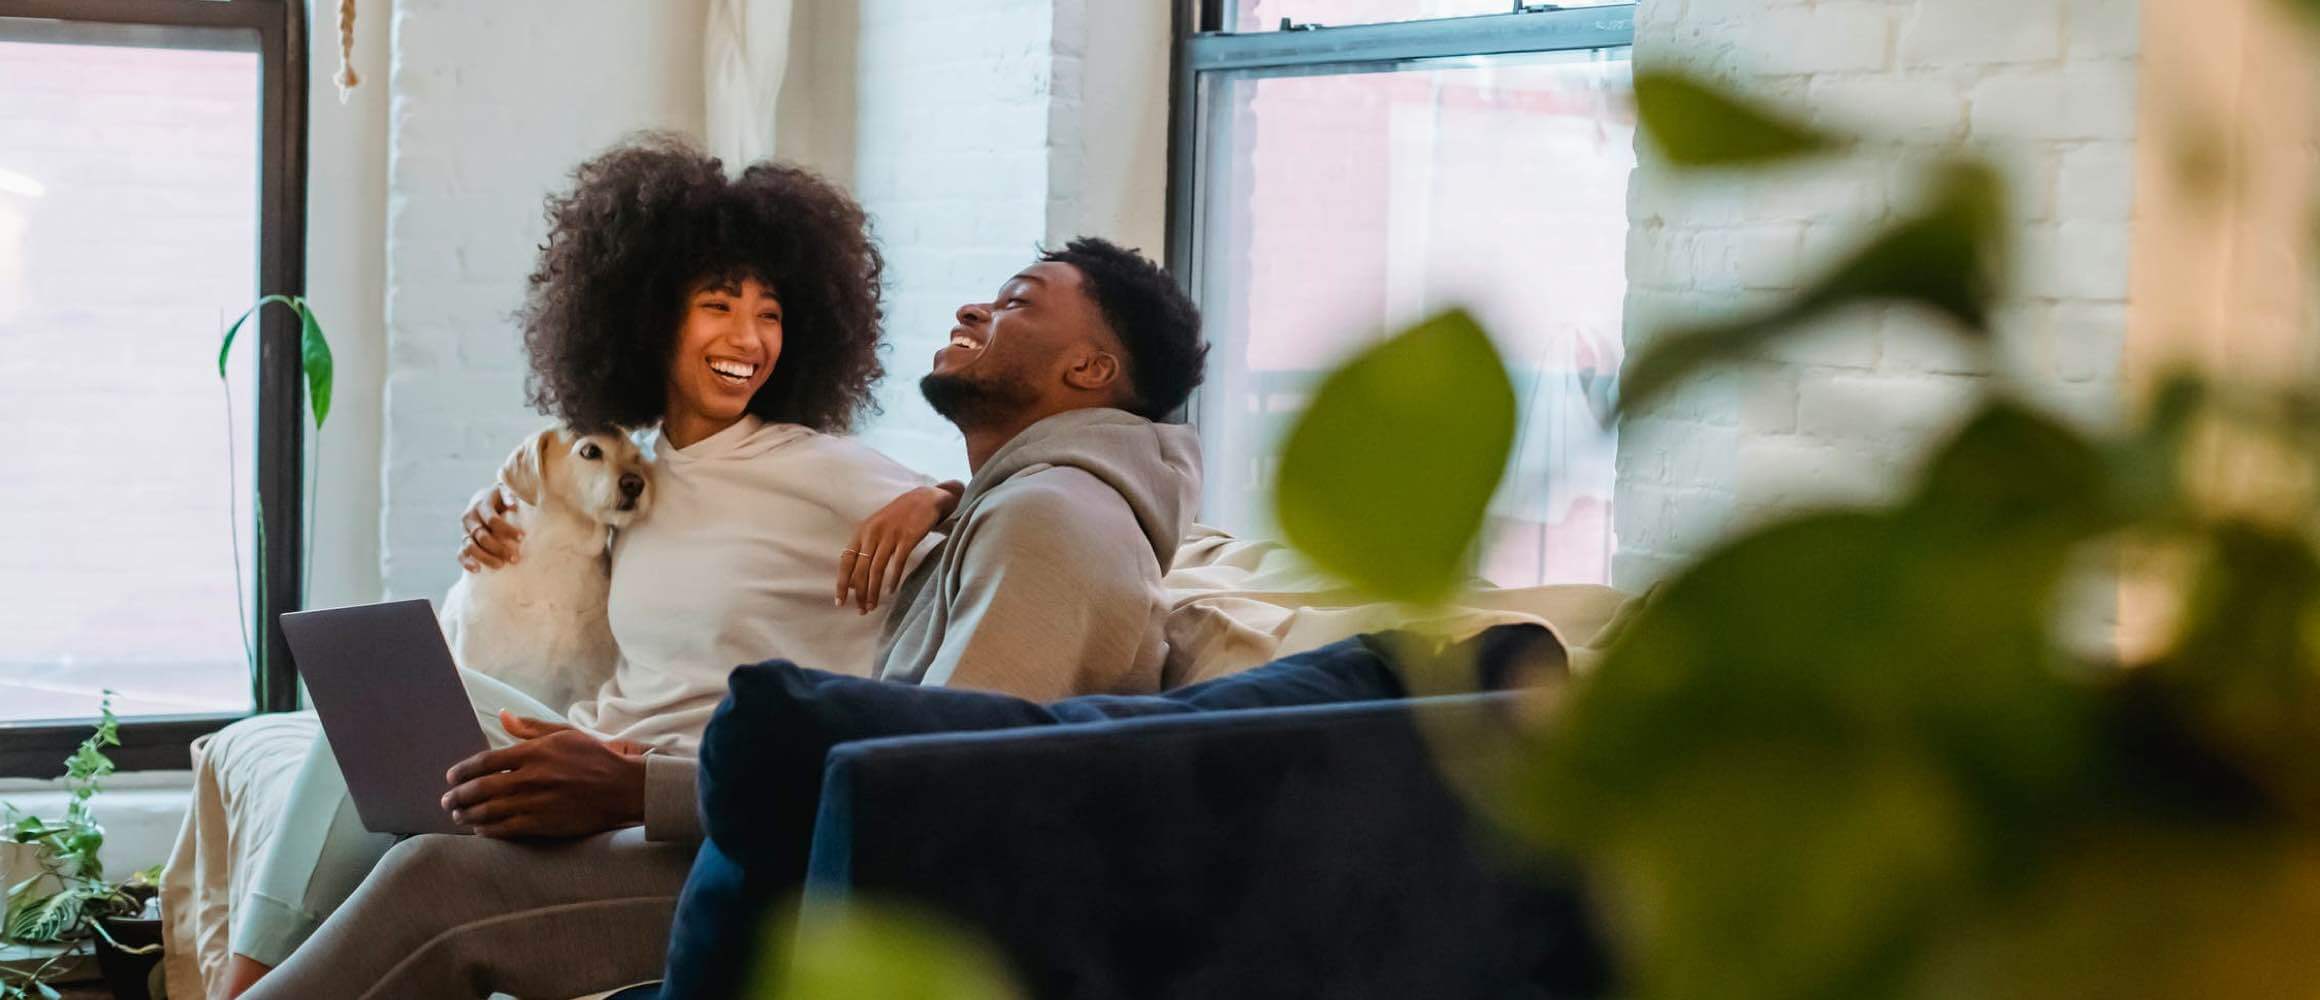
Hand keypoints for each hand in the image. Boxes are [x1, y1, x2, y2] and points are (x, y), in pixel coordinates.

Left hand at [440, 712, 646, 837]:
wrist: (623, 787)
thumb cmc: (594, 757)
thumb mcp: (565, 734)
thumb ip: (530, 728)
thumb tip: (502, 715)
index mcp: (534, 752)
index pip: (485, 761)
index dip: (462, 771)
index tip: (451, 778)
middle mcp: (531, 777)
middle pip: (481, 788)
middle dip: (458, 796)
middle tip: (447, 801)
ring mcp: (537, 802)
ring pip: (489, 811)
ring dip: (468, 815)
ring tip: (458, 817)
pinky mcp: (544, 823)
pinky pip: (507, 829)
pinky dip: (488, 831)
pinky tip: (480, 831)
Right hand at [457, 485, 523, 571]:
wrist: (485, 498)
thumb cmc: (501, 496)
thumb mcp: (505, 491)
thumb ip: (509, 495)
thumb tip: (513, 505)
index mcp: (481, 504)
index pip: (492, 520)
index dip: (507, 530)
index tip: (521, 537)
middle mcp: (470, 517)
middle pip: (482, 536)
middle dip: (498, 548)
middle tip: (514, 558)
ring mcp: (464, 530)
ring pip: (470, 546)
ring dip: (485, 557)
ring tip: (500, 566)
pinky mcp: (464, 540)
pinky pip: (460, 553)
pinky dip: (467, 562)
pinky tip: (477, 570)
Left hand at [837, 481, 961, 614]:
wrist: (925, 499)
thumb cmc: (899, 517)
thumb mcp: (877, 528)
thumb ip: (865, 550)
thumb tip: (854, 581)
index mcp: (862, 531)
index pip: (846, 561)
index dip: (842, 583)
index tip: (840, 602)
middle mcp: (873, 533)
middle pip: (861, 568)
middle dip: (859, 592)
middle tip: (861, 610)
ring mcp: (890, 535)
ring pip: (877, 569)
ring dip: (873, 590)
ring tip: (873, 605)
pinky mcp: (908, 537)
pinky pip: (897, 562)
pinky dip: (893, 579)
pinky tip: (890, 591)